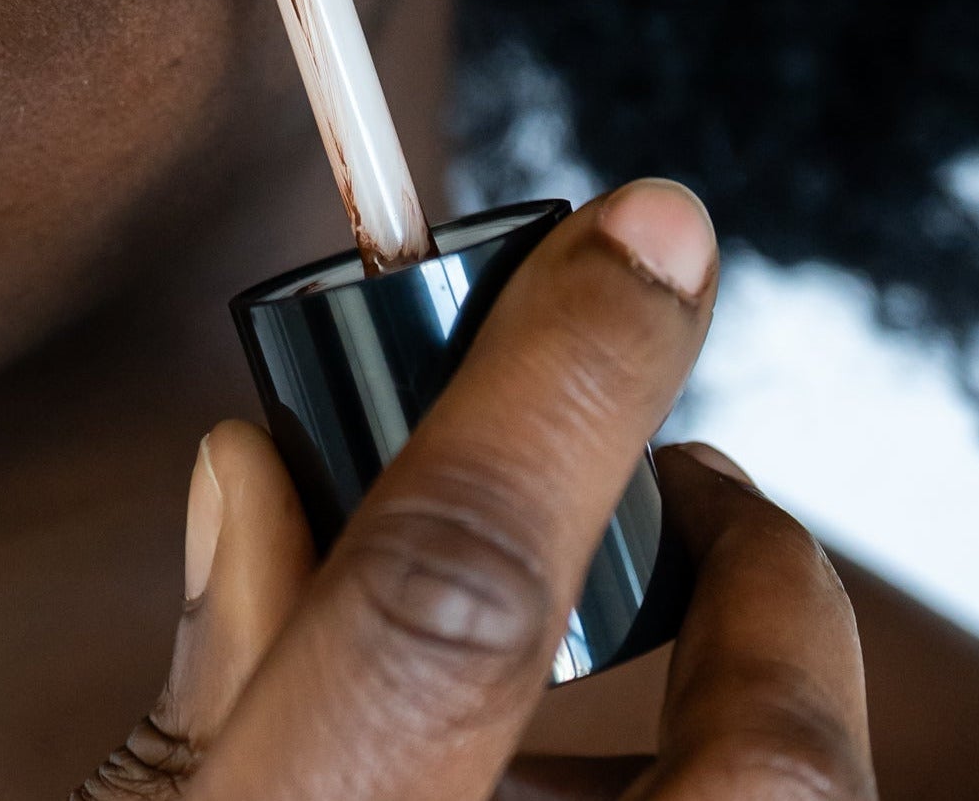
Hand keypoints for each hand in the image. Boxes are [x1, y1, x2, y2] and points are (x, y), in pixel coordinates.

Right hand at [78, 182, 873, 799]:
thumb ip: (211, 654)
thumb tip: (255, 470)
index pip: (455, 586)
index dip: (563, 381)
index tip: (648, 233)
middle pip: (752, 758)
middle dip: (767, 589)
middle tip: (706, 485)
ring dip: (750, 712)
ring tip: (679, 647)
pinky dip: (692, 798)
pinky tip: (600, 777)